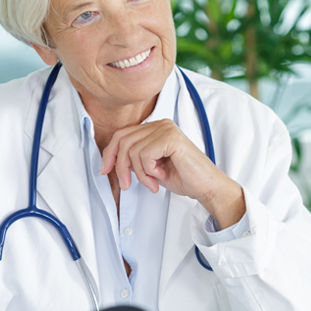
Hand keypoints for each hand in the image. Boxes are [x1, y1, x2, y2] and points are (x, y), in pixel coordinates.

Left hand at [99, 119, 244, 227]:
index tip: (104, 170)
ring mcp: (166, 128)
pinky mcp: (171, 138)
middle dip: (120, 166)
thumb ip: (134, 159)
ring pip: (132, 150)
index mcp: (156, 128)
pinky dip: (148, 171)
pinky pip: (144, 154)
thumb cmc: (183, 178)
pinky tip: (160, 176)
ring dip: (139, 173)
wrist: (205, 187)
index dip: (109, 153)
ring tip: (152, 182)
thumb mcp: (151, 168)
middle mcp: (161, 124)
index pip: (122, 134)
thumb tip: (111, 159)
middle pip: (123, 140)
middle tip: (127, 185)